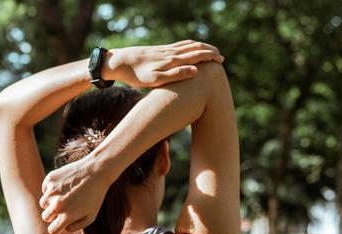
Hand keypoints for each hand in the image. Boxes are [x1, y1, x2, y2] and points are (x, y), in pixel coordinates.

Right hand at [39, 156, 110, 233]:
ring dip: (51, 202)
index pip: (52, 230)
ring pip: (43, 203)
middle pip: (45, 217)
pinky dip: (51, 189)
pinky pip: (45, 189)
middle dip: (53, 215)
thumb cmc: (95, 196)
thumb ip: (76, 227)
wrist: (97, 171)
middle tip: (64, 207)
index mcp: (67, 216)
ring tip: (65, 196)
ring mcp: (52, 191)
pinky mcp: (50, 179)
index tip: (60, 224)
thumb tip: (63, 228)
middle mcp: (57, 204)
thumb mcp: (91, 216)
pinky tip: (64, 185)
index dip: (56, 228)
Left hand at [104, 39, 223, 87]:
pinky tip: (191, 49)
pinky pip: (180, 45)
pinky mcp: (160, 50)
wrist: (120, 62)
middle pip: (195, 48)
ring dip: (201, 47)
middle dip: (210, 51)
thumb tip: (195, 70)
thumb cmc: (136, 76)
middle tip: (220, 58)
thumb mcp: (156, 81)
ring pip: (188, 45)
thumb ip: (176, 75)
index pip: (197, 55)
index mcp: (172, 60)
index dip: (210, 57)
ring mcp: (165, 50)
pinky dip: (190, 45)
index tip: (221, 61)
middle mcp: (171, 52)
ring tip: (210, 52)